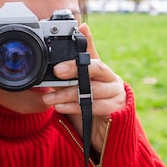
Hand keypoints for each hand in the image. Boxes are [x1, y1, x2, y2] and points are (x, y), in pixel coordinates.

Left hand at [43, 23, 125, 153]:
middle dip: (74, 68)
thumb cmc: (88, 111)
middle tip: (57, 71)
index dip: (88, 40)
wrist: (104, 137)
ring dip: (67, 94)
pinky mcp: (117, 109)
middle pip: (95, 68)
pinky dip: (74, 107)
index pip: (93, 53)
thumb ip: (67, 79)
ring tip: (49, 98)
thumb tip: (50, 68)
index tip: (80, 29)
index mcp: (102, 71)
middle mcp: (112, 79)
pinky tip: (60, 107)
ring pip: (91, 89)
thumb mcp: (75, 92)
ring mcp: (117, 93)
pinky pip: (94, 106)